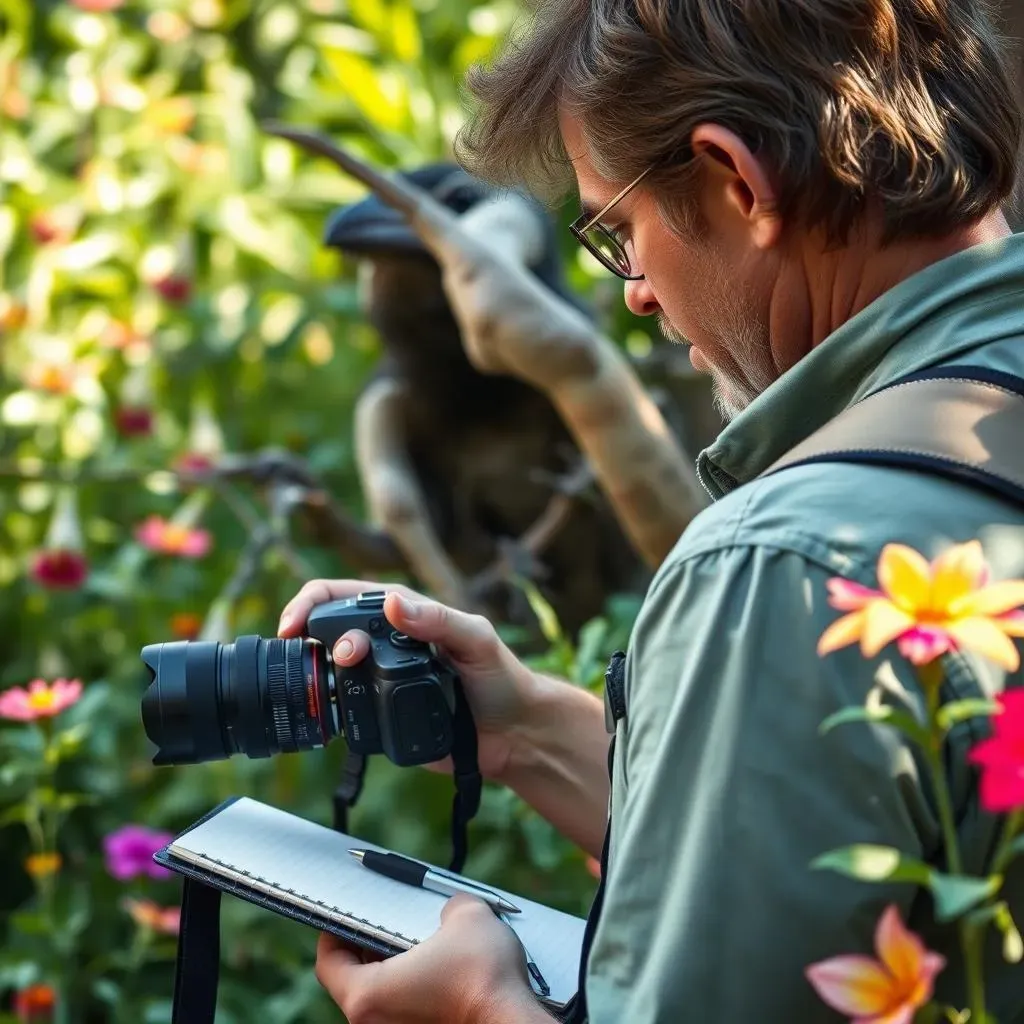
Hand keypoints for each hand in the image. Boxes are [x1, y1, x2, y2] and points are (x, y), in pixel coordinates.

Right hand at [278, 580, 537, 783]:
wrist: (513, 733)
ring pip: (331, 669)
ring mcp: (379, 678)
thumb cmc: (501, 678)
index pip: (345, 595)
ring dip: (322, 672)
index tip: (295, 622)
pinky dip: (330, 708)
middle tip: (343, 658)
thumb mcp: (476, 640)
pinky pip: (343, 708)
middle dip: (318, 636)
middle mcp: (386, 643)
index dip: (312, 602)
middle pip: (330, 629)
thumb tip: (394, 603)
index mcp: (405, 613)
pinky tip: (331, 713)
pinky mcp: (380, 713)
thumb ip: (438, 620)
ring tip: (339, 679)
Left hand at [315, 894, 546, 1023]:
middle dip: (369, 949)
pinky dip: (415, 990)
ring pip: (383, 999)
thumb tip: (449, 911)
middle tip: (386, 925)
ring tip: (420, 944)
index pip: (329, 964)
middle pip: (355, 982)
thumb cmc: (483, 977)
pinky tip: (441, 970)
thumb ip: (446, 905)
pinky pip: (406, 1011)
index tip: (347, 917)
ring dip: (396, 971)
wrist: (514, 1022)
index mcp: (367, 996)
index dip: (334, 934)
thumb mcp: (465, 915)